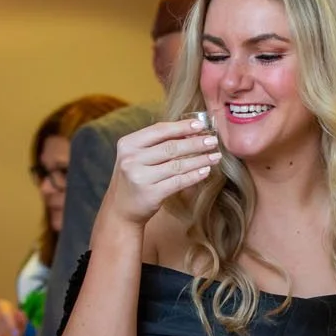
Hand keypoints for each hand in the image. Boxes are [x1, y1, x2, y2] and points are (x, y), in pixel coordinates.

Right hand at [105, 120, 221, 225]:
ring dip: (200, 160)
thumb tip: (191, 131)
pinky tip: (205, 171)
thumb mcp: (138, 157)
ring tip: (214, 156)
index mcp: (128, 144)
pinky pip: (178, 182)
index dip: (182, 127)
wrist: (121, 209)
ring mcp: (140, 177)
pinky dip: (194, 176)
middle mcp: (131, 159)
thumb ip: (158, 144)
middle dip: (195, 143)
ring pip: (177, 165)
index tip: (201, 125)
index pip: (159, 130)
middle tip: (213, 141)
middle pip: (171, 147)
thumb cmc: (135, 178)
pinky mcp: (150, 194)